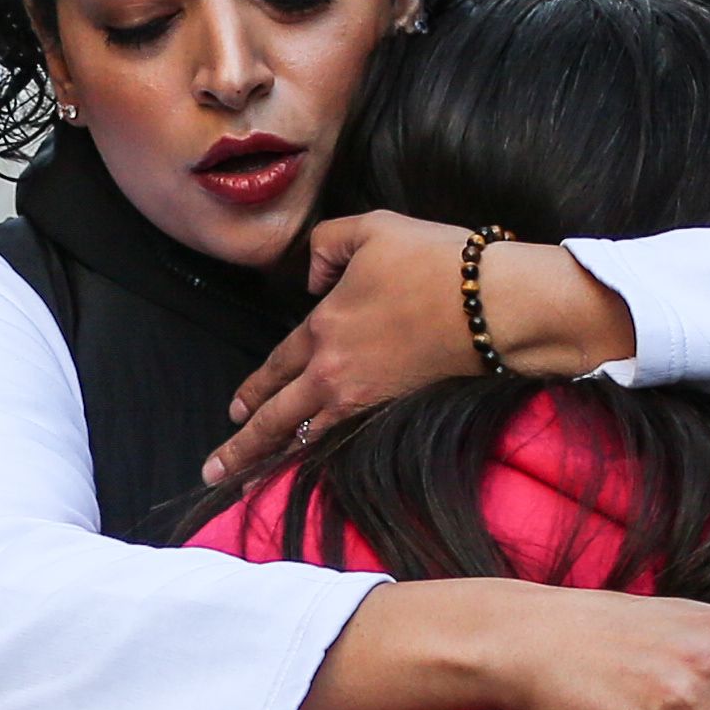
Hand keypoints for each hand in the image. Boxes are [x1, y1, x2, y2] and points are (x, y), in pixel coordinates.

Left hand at [208, 216, 636, 491]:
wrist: (494, 303)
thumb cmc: (434, 260)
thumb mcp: (372, 227)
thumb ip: (328, 245)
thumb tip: (315, 279)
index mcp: (324, 327)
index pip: (275, 366)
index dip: (252, 390)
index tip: (232, 411)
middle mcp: (336, 370)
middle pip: (277, 417)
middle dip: (242, 447)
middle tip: (214, 472)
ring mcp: (367, 395)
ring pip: (307, 435)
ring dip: (272, 460)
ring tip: (246, 483)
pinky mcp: (397, 405)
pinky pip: (344, 436)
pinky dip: (319, 455)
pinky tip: (310, 463)